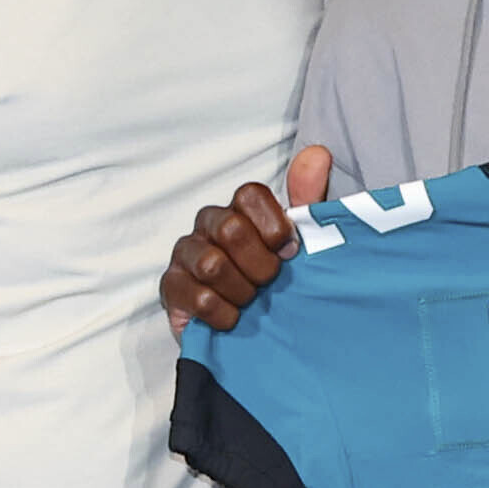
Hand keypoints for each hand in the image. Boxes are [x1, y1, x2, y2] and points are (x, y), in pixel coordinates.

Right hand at [162, 145, 332, 332]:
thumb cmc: (275, 282)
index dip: (274, 226)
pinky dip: (225, 314)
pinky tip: (232, 319)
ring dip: (243, 291)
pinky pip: (200, 299)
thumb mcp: (303, 243)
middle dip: (260, 265)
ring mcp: (185, 254)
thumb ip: (310, 201)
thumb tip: (317, 154)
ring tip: (250, 301)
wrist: (255, 333)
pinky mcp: (171, 288)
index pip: (250, 194)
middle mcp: (208, 224)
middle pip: (231, 229)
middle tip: (269, 281)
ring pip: (213, 265)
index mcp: (239, 209)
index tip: (290, 251)